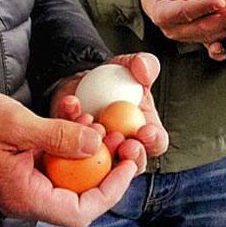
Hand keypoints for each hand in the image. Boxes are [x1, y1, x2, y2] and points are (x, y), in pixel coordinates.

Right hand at [0, 85, 136, 226]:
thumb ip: (58, 137)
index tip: (128, 163)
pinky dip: (71, 142)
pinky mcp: (24, 167)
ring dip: (90, 150)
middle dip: (106, 167)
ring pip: (71, 176)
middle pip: (80, 196)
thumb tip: (96, 144)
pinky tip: (76, 115)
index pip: (80, 212)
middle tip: (124, 140)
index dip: (111, 190)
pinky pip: (57, 162)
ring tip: (101, 122)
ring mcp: (25, 183)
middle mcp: (27, 197)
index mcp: (25, 197)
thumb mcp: (19, 123)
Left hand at [52, 53, 168, 172]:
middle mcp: (124, 147)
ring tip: (93, 124)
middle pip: (132, 163)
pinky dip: (70, 121)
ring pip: (102, 163)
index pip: (156, 142)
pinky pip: (69, 143)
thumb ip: (144, 64)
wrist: (83, 80)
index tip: (145, 131)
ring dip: (97, 147)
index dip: (153, 140)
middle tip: (119, 140)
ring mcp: (99, 154)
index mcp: (144, 130)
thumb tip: (144, 71)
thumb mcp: (130, 65)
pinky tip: (71, 104)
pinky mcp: (72, 150)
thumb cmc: (113, 78)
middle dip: (128, 156)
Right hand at [140, 0, 225, 45]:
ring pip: (215, 37)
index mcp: (163, 14)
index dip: (202, 8)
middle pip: (203, 30)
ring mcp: (191, 36)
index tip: (221, 1)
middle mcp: (177, 30)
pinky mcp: (203, 37)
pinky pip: (220, 42)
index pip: (183, 12)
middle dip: (224, 24)